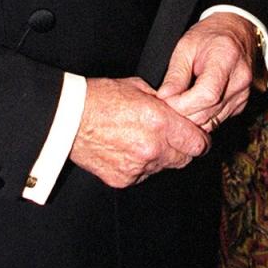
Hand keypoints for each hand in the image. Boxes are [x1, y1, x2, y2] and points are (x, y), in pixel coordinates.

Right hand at [70, 76, 210, 187]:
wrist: (67, 118)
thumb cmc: (100, 98)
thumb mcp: (138, 88)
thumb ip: (163, 102)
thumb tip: (178, 110)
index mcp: (160, 123)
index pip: (198, 143)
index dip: (200, 140)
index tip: (197, 137)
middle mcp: (153, 148)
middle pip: (185, 159)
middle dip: (182, 149)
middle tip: (169, 137)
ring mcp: (138, 167)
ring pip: (163, 167)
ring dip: (160, 156)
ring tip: (139, 139)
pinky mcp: (123, 179)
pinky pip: (142, 175)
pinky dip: (139, 166)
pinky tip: (125, 149)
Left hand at [157, 12, 259, 128]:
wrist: (236, 33)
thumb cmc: (209, 36)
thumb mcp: (186, 46)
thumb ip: (176, 74)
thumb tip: (164, 97)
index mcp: (227, 59)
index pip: (207, 94)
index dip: (183, 103)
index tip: (166, 99)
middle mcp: (240, 80)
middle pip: (208, 112)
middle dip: (183, 113)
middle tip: (166, 103)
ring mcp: (243, 94)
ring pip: (212, 121)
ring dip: (191, 118)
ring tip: (178, 103)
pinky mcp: (241, 104)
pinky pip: (217, 120)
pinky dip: (202, 117)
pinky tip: (192, 105)